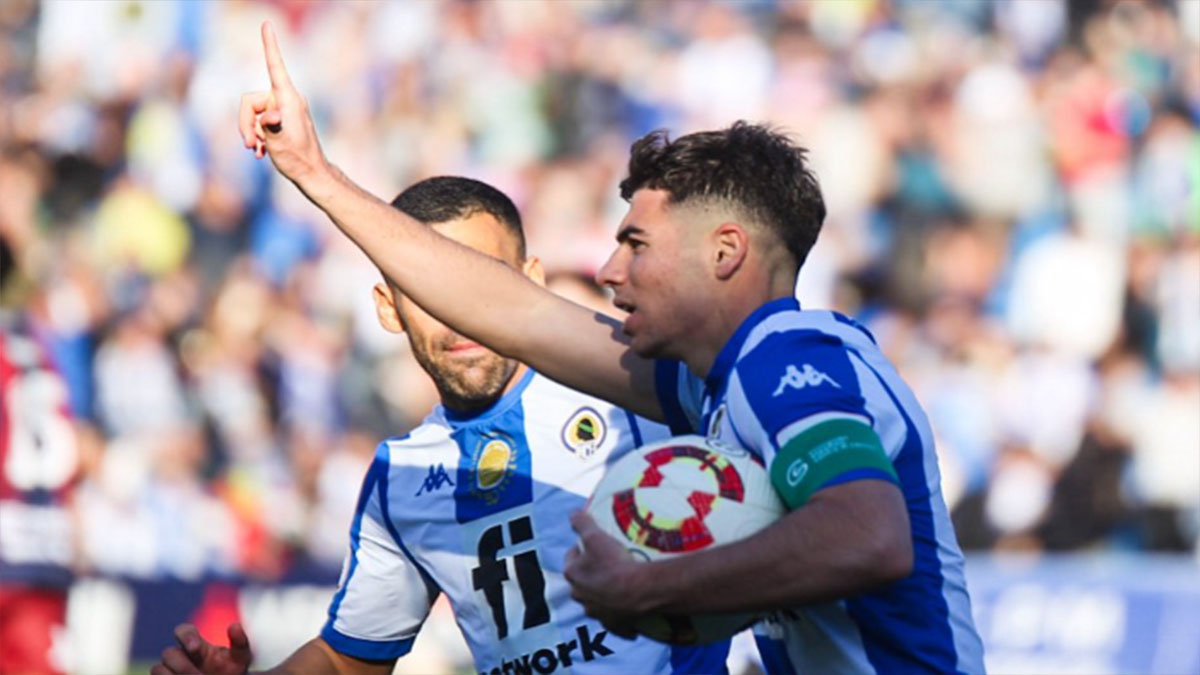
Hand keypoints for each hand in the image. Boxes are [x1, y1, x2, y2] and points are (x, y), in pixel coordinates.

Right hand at [151, 622, 252, 674]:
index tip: (196, 648)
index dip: (186, 637)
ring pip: (158, 668)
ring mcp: (170, 669)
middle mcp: (180, 655)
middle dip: (183, 666)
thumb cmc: (231, 670)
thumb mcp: (240, 657)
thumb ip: (240, 642)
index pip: (183, 631)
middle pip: (169, 653)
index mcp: (196, 643)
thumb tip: (235, 625)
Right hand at [238, 22, 327, 184]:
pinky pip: (260, 122)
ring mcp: (283, 110)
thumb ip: (271, 126)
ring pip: (252, 114)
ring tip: (257, 151)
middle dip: (245, 123)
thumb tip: (269, 117)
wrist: (312, 175)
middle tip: (249, 144)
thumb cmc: (298, 159)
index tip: (267, 24)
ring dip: (251, 133)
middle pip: (250, 101)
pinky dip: (258, 137)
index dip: (270, 46)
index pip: (275, 66)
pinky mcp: (281, 121)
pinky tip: (261, 153)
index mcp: (288, 98)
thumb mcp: (281, 143)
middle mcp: (286, 100)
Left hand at [564, 511, 647, 638]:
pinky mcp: (613, 623)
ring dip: (604, 591)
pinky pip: (614, 618)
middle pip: (583, 579)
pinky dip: (619, 612)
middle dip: (592, 571)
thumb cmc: (614, 562)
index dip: (582, 548)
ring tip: (621, 580)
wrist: (638, 591)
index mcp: (572, 574)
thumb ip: (582, 522)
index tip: (595, 543)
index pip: (571, 557)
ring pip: (597, 599)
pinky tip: (629, 605)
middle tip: (609, 561)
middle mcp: (580, 595)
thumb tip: (572, 513)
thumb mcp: (595, 536)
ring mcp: (596, 611)